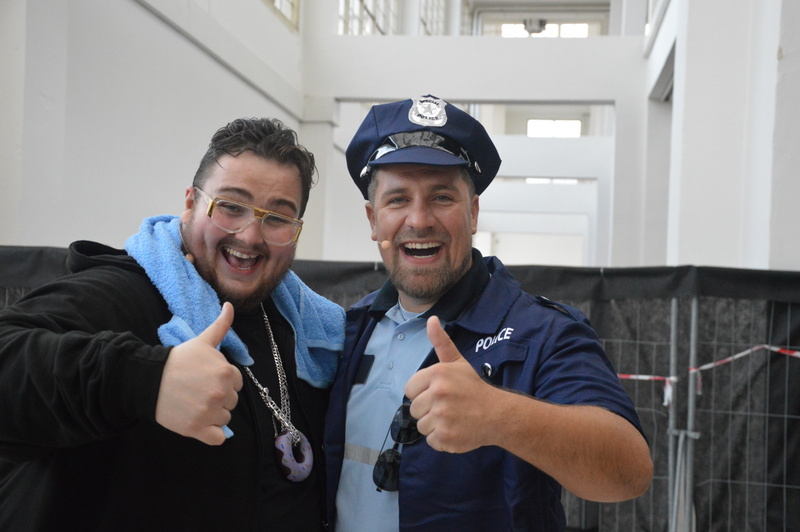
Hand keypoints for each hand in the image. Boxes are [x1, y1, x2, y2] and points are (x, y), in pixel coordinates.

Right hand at [155, 302, 242, 444]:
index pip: (237, 384)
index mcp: (227, 372)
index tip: (206, 379)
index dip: (223, 382)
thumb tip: (230, 306)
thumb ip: (221, 326)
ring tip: (195, 404)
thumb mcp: (202, 341)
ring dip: (214, 415)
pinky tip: (200, 424)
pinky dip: (212, 434)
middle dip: (219, 398)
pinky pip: (218, 439)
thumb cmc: (178, 360)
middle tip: (198, 391)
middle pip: (232, 402)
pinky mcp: (197, 430)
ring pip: (225, 419)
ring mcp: (210, 413)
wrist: (149, 379)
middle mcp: (221, 393)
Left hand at [405, 316, 496, 452]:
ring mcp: (442, 416)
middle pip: (414, 409)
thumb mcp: (457, 362)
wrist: (498, 414)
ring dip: (435, 425)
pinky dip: (441, 439)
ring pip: (421, 426)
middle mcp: (438, 393)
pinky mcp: (446, 436)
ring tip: (452, 418)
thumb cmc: (473, 388)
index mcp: (437, 374)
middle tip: (448, 406)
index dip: (422, 392)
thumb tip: (431, 319)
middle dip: (428, 410)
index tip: (439, 393)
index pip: (409, 389)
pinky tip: (455, 429)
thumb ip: (441, 342)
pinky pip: (431, 440)